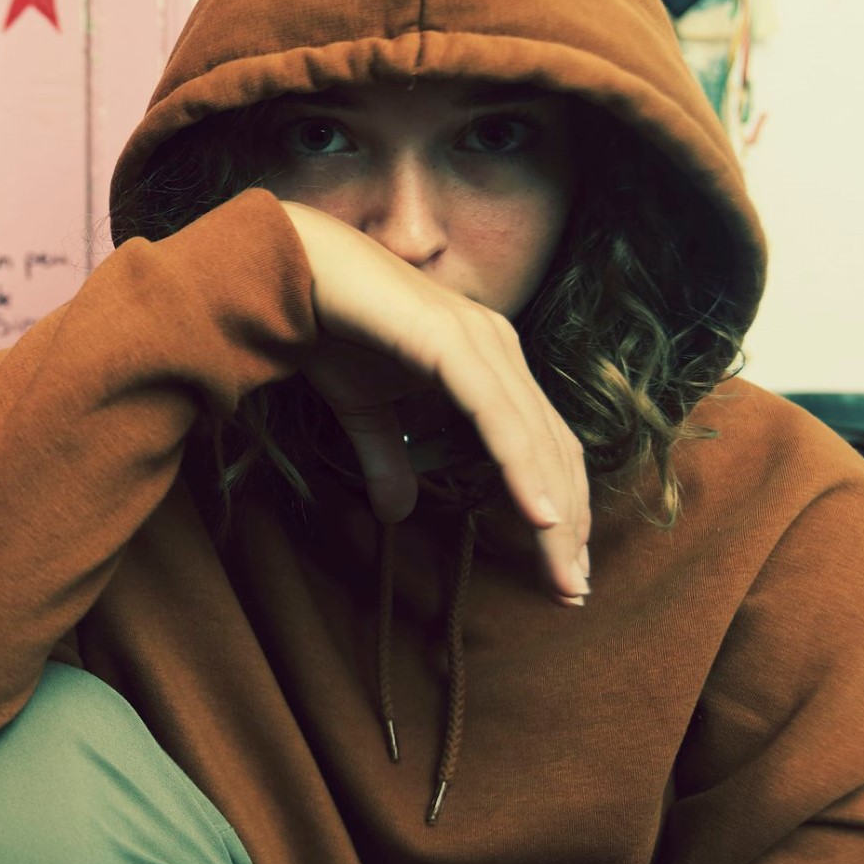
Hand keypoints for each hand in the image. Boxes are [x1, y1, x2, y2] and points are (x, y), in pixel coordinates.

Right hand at [276, 199, 590, 605]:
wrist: (290, 270)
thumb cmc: (330, 329)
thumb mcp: (363, 410)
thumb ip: (386, 458)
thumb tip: (396, 515)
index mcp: (489, 361)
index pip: (542, 445)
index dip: (559, 508)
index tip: (561, 571)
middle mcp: (499, 348)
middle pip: (554, 450)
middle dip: (570, 527)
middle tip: (573, 593)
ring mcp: (482, 342)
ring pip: (536, 441)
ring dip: (556, 513)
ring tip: (564, 573)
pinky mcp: (452, 343)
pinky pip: (498, 416)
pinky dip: (522, 467)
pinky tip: (539, 516)